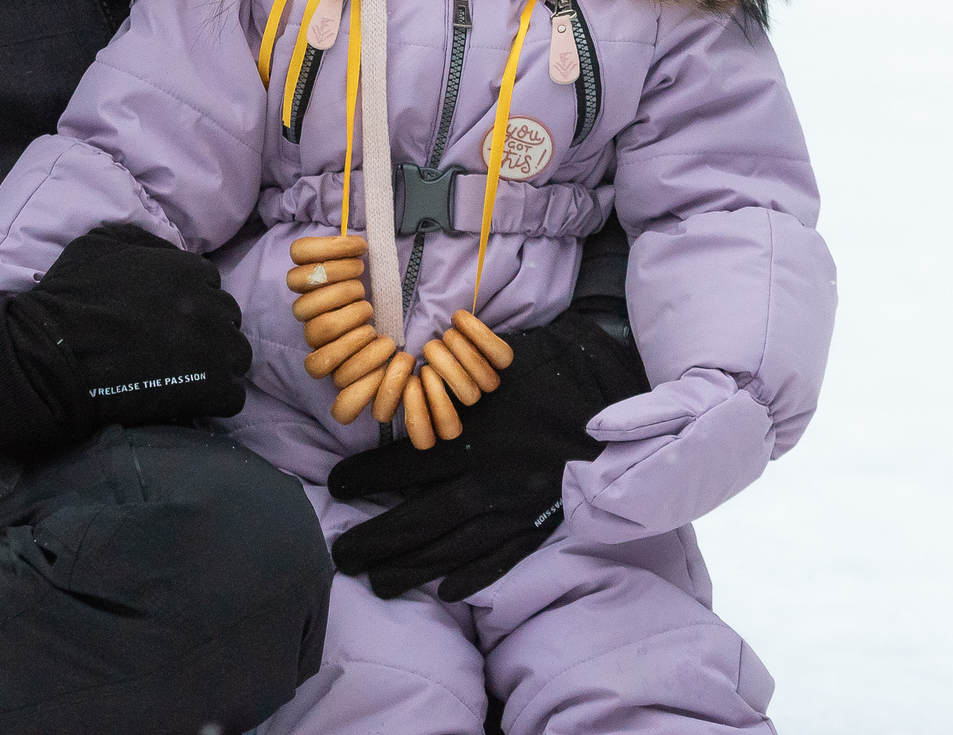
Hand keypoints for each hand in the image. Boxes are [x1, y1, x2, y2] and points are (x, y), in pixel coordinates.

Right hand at [0, 223, 249, 456]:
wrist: (51, 358)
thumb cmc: (68, 300)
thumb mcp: (98, 244)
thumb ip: (141, 240)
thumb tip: (165, 249)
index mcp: (186, 270)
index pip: (209, 283)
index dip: (191, 301)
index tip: (170, 318)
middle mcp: (208, 305)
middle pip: (227, 317)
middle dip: (208, 330)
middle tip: (177, 348)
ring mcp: (214, 348)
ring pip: (236, 355)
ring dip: (217, 364)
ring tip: (186, 377)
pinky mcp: (212, 390)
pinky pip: (232, 394)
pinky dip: (214, 398)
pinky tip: (188, 399)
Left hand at [327, 311, 647, 599]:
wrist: (617, 382)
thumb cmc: (550, 362)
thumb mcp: (491, 361)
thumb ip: (448, 384)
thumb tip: (400, 390)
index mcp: (478, 433)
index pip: (406, 465)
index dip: (365, 477)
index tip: (335, 485)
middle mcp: (494, 478)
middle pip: (422, 519)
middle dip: (377, 540)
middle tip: (341, 555)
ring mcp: (521, 506)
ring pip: (456, 549)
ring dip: (413, 569)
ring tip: (379, 582)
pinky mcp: (546, 520)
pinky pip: (505, 558)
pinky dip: (475, 577)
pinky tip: (447, 591)